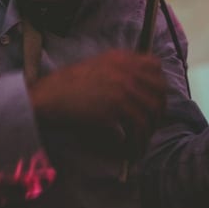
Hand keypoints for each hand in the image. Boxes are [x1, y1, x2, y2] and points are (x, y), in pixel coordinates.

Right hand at [28, 49, 167, 157]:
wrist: (49, 95)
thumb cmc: (66, 85)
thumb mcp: (95, 67)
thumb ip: (117, 71)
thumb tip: (136, 89)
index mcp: (120, 57)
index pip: (155, 65)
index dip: (159, 84)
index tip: (155, 99)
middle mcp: (125, 69)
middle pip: (159, 88)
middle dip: (159, 109)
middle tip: (152, 124)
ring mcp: (122, 86)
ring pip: (151, 111)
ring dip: (149, 130)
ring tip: (141, 142)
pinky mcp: (116, 106)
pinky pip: (138, 127)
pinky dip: (138, 141)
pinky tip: (132, 149)